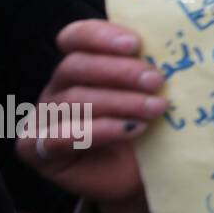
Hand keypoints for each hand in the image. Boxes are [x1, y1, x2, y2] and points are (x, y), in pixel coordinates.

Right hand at [18, 20, 166, 212]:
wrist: (142, 177)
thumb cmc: (148, 127)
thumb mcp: (151, 94)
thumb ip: (150, 69)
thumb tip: (176, 49)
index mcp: (82, 64)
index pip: (76, 37)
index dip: (101, 36)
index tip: (135, 44)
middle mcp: (58, 87)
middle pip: (76, 67)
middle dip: (120, 71)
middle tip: (156, 80)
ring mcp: (44, 117)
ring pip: (74, 100)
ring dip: (120, 103)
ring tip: (156, 109)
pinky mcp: (37, 149)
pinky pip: (58, 137)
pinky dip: (98, 131)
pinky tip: (130, 130)